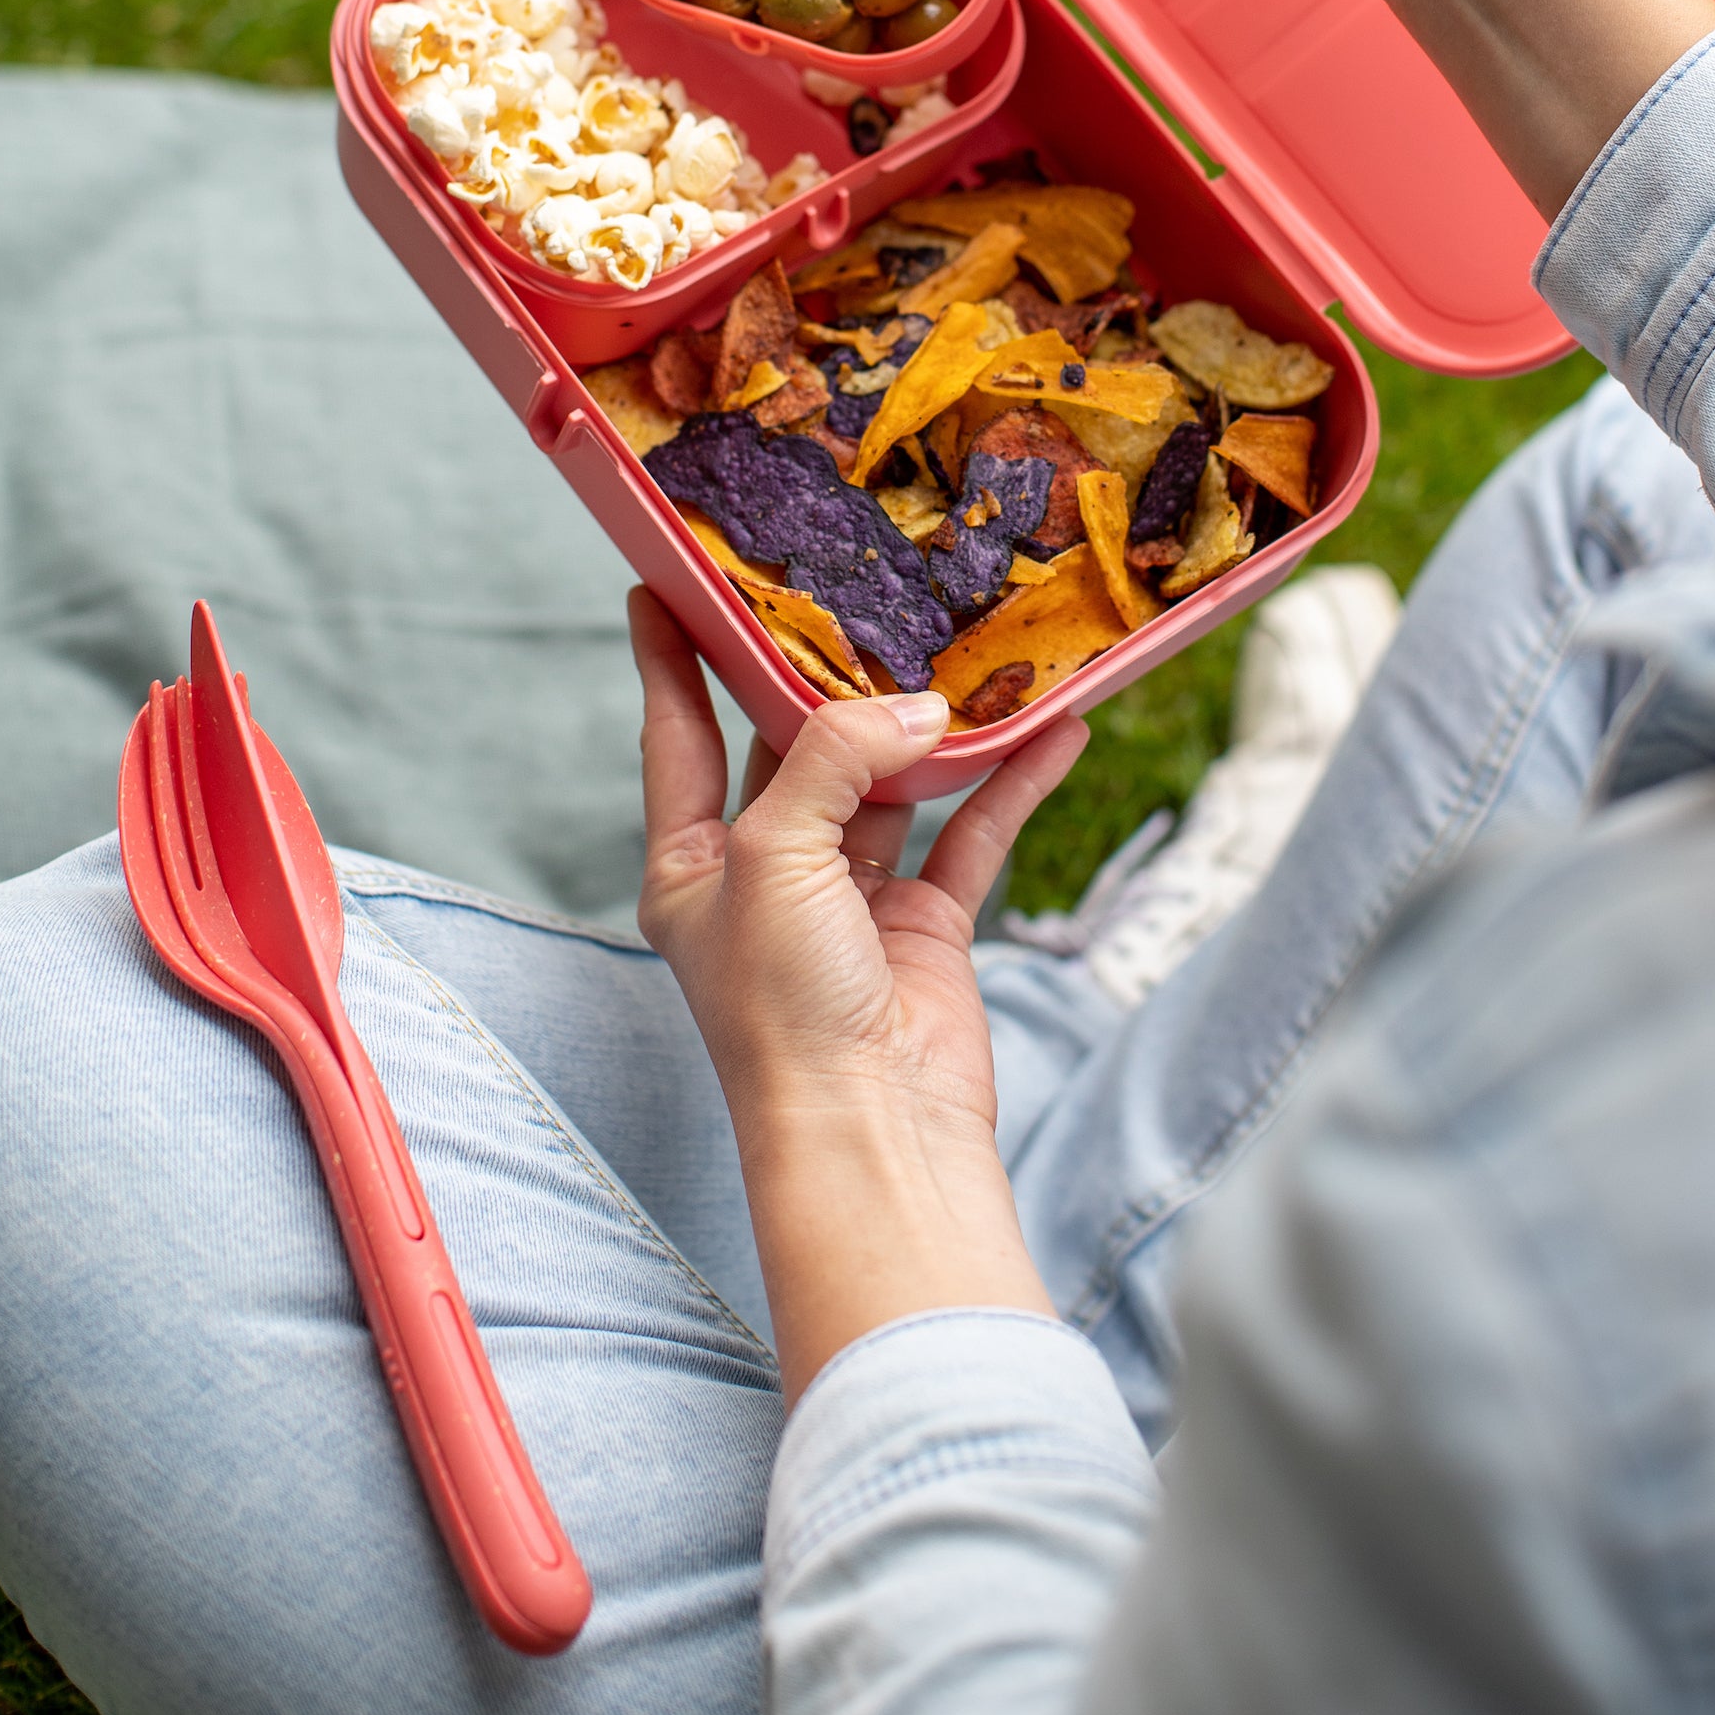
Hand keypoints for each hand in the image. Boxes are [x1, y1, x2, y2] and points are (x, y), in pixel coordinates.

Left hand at [631, 590, 1087, 1399]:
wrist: (872, 1136)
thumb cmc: (785, 1011)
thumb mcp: (775, 857)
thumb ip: (835, 757)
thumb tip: (921, 709)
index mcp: (690, 865)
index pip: (676, 735)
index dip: (670, 659)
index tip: (662, 579)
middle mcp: (764, 875)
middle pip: (792, 747)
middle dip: (825, 674)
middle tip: (850, 585)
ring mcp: (848, 900)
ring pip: (890, 781)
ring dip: (932, 724)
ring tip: (967, 642)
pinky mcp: (925, 926)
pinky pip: (969, 832)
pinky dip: (1011, 782)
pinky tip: (1052, 728)